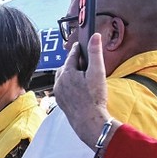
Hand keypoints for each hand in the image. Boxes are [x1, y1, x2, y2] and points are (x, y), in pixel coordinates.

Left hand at [53, 32, 117, 147]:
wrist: (88, 121)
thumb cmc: (94, 98)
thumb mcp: (97, 72)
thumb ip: (95, 53)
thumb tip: (95, 36)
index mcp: (67, 72)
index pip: (72, 56)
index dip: (78, 49)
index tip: (80, 44)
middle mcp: (59, 82)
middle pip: (66, 67)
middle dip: (73, 62)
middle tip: (82, 61)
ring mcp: (59, 92)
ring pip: (62, 78)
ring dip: (69, 74)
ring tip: (80, 74)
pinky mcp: (60, 101)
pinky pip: (62, 88)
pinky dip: (68, 84)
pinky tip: (77, 87)